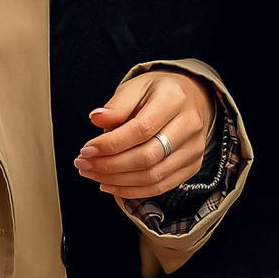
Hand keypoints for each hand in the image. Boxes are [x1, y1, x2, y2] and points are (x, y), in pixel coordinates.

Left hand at [76, 71, 214, 197]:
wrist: (191, 97)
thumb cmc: (159, 92)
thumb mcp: (136, 87)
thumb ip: (117, 104)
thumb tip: (97, 119)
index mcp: (174, 100)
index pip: (141, 129)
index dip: (111, 144)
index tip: (86, 150)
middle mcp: (189, 125)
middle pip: (147, 157)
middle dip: (110, 166)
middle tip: (84, 165)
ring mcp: (194, 148)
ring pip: (153, 176)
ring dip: (117, 181)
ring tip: (93, 174)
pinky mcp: (192, 165)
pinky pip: (161, 186)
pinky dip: (133, 190)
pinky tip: (112, 185)